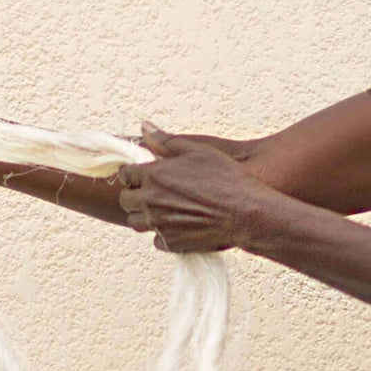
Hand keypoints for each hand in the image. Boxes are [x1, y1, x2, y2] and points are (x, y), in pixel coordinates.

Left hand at [117, 123, 271, 251]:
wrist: (246, 214)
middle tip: (153, 192)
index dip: (134, 174)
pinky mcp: (171, 243)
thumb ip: (166, 141)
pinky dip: (163, 234)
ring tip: (163, 209)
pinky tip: (179, 225)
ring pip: (136, 222)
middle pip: (125, 200)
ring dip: (145, 215)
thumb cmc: (226, 178)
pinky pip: (156, 240)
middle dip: (135, 195)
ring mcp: (159, 224)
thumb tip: (145, 127)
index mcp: (154, 176)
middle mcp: (151, 201)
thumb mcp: (198, 150)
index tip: (143, 175)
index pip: (125, 175)